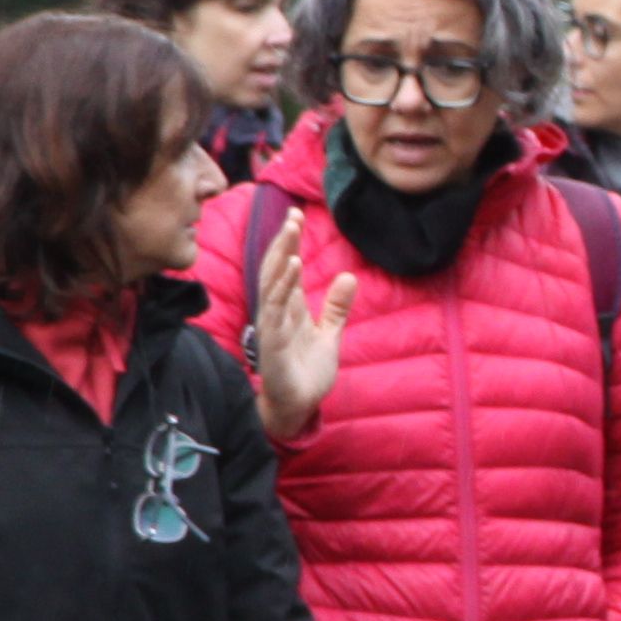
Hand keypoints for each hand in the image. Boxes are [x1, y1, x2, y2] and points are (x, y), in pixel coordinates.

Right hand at [254, 216, 357, 440]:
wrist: (299, 406)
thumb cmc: (306, 372)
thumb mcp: (329, 334)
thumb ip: (336, 307)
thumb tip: (348, 276)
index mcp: (288, 308)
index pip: (287, 268)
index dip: (290, 243)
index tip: (297, 216)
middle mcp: (277, 312)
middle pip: (276, 269)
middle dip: (283, 241)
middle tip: (292, 214)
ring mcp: (273, 325)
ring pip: (273, 283)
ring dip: (282, 255)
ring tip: (291, 230)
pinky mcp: (273, 340)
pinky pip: (276, 308)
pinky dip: (283, 285)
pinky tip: (292, 266)